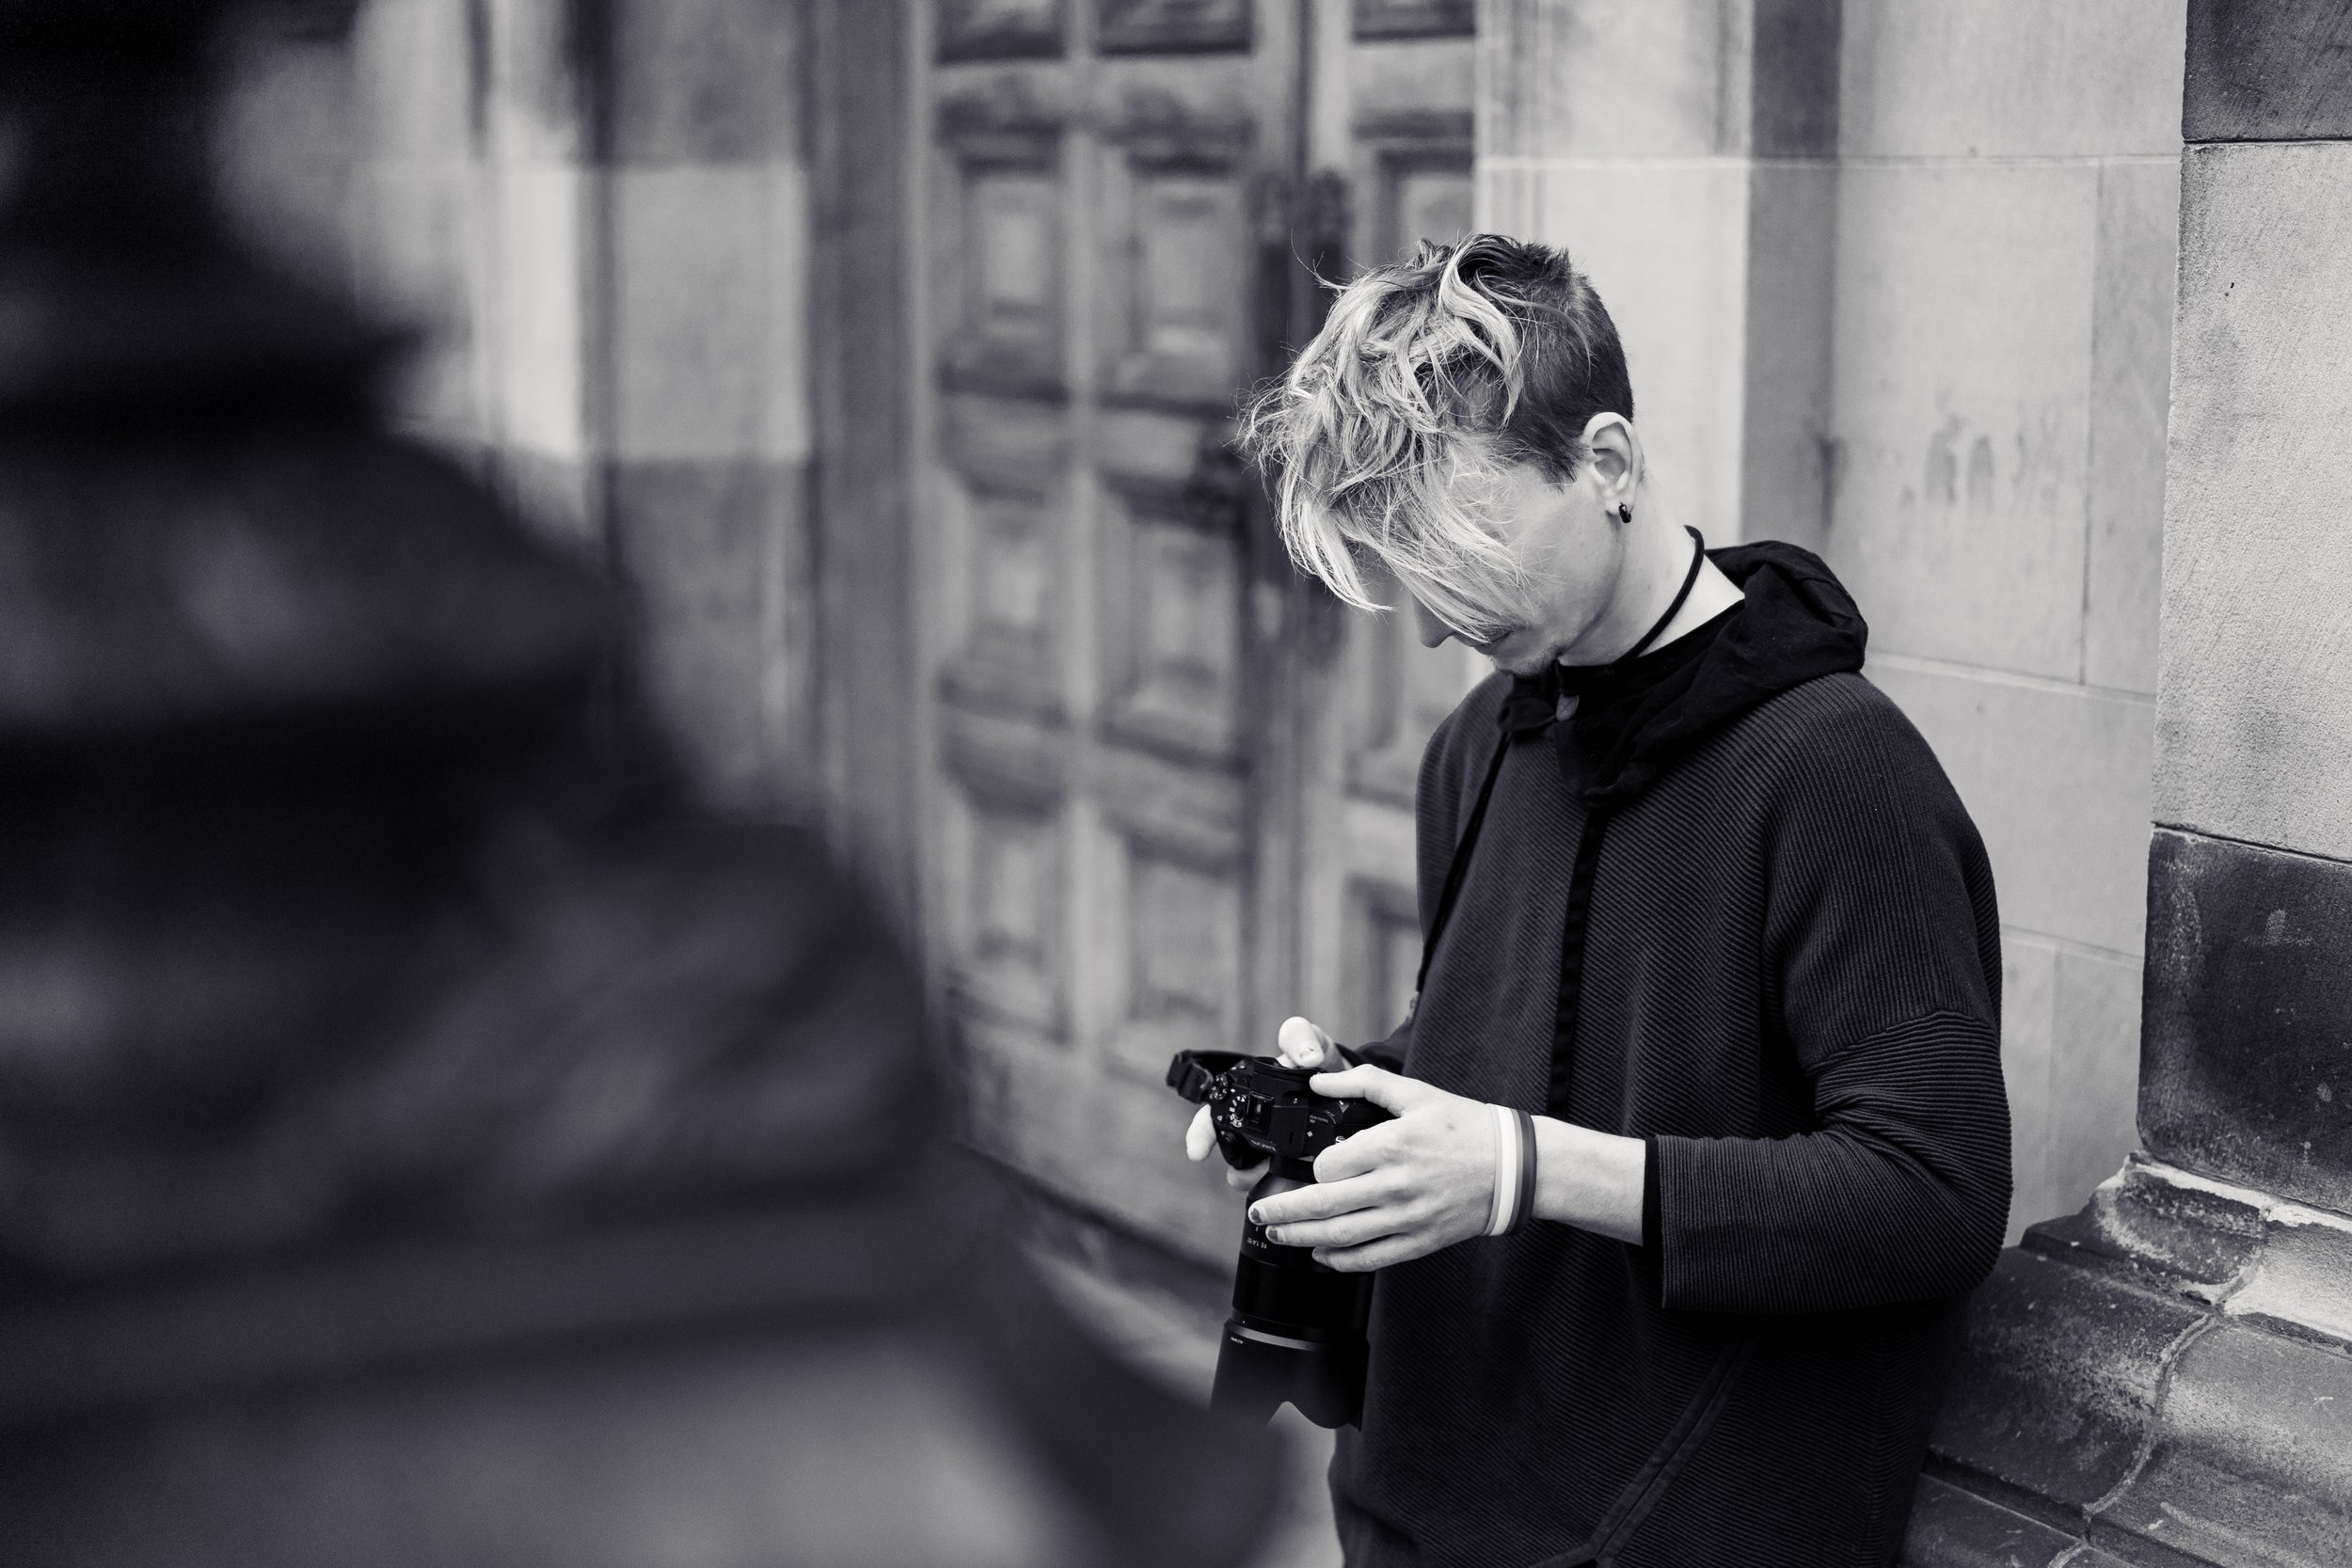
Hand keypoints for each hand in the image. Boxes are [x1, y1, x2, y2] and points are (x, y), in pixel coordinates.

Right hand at [1184, 1017, 1333, 1191]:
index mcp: (1249, 1099)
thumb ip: (1302, 1038)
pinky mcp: (1303, 1174)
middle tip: (1247, 1176)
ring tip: (1278, 1179)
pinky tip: (1302, 1195)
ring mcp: (1278, 1156)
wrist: (1355, 1089)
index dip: (1201, 1135)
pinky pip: (1290, 1196)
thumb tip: (1308, 1056)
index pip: (1214, 1117)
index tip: (1197, 1153)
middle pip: (1235, 1159)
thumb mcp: (1311, 1042)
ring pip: (1258, 1181)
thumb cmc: (1322, 1064)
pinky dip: (1293, 1198)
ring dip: (1264, 1184)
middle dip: (1238, 1171)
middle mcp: (1257, 1131)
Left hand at [1244, 1066, 1496, 1271]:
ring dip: (1303, 1238)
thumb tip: (1320, 1079)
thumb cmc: (1464, 1127)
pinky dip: (1342, 1261)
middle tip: (1259, 1213)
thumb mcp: (1415, 1093)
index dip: (1313, 1167)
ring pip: (1342, 1236)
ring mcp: (1407, 1218)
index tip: (1309, 1166)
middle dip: (1284, 1212)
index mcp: (1391, 1145)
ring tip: (1279, 1234)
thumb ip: (1363, 1082)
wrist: (1513, 1168)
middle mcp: (1395, 1185)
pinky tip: (1322, 1256)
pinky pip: (1372, 1258)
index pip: (1330, 1165)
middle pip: (1325, 1206)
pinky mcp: (1419, 1241)